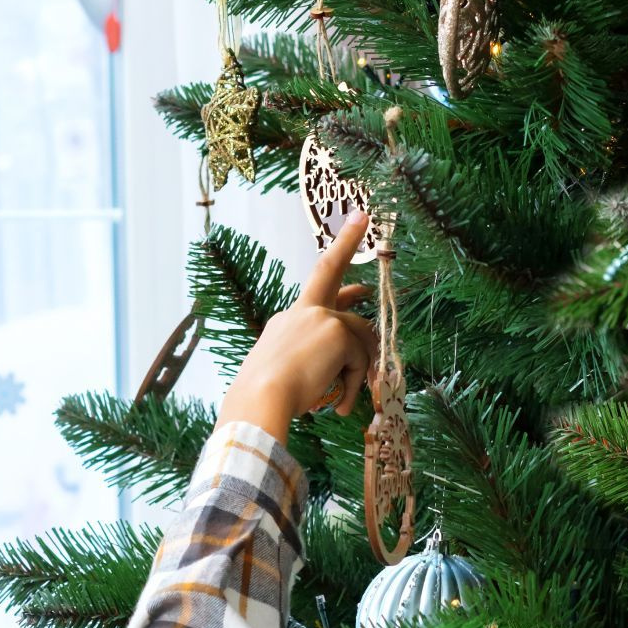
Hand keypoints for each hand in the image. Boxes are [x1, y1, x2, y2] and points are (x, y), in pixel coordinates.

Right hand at [217, 213, 377, 443]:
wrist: (260, 398)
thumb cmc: (266, 397)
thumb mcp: (289, 373)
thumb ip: (314, 362)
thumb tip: (341, 369)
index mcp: (288, 320)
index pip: (317, 282)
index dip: (339, 251)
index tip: (356, 223)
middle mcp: (303, 311)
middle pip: (338, 286)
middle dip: (350, 256)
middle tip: (366, 247)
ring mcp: (321, 317)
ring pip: (360, 337)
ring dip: (359, 370)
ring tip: (345, 400)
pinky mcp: (337, 332)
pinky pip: (361, 359)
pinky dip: (356, 383)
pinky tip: (342, 404)